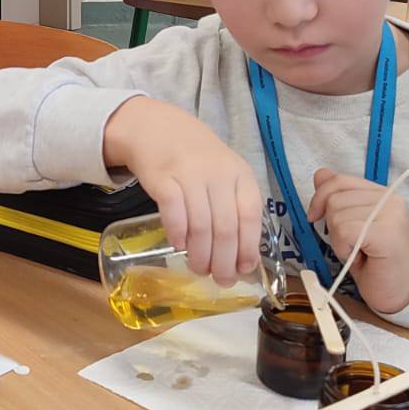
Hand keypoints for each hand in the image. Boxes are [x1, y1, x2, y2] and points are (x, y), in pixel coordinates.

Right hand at [103, 97, 261, 285]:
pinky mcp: (163, 178)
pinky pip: (173, 212)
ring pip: (200, 225)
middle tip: (220, 280)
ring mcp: (190, 174)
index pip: (250, 215)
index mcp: (240, 174)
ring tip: (199, 268)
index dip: (248, 247)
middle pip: (225, 227)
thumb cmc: (197, 160)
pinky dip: (178, 233)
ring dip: (200, 254)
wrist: (158, 129)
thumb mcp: (225, 175)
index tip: (244, 270)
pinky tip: (178, 245)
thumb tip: (244, 258)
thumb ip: (235, 208)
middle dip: (224, 261)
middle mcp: (218, 173)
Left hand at [307, 169, 408, 314]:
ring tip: (359, 251)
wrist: (398, 291)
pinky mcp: (387, 232)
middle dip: (332, 226)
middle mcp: (390, 198)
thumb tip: (320, 174)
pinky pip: (344, 231)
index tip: (315, 216)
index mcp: (382, 192)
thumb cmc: (374, 261)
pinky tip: (361, 258)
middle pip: (334, 199)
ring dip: (339, 241)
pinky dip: (344, 249)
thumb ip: (338, 197)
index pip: (339, 180)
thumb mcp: (350, 224)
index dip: (320, 197)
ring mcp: (391, 214)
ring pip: (336, 216)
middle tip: (352, 244)